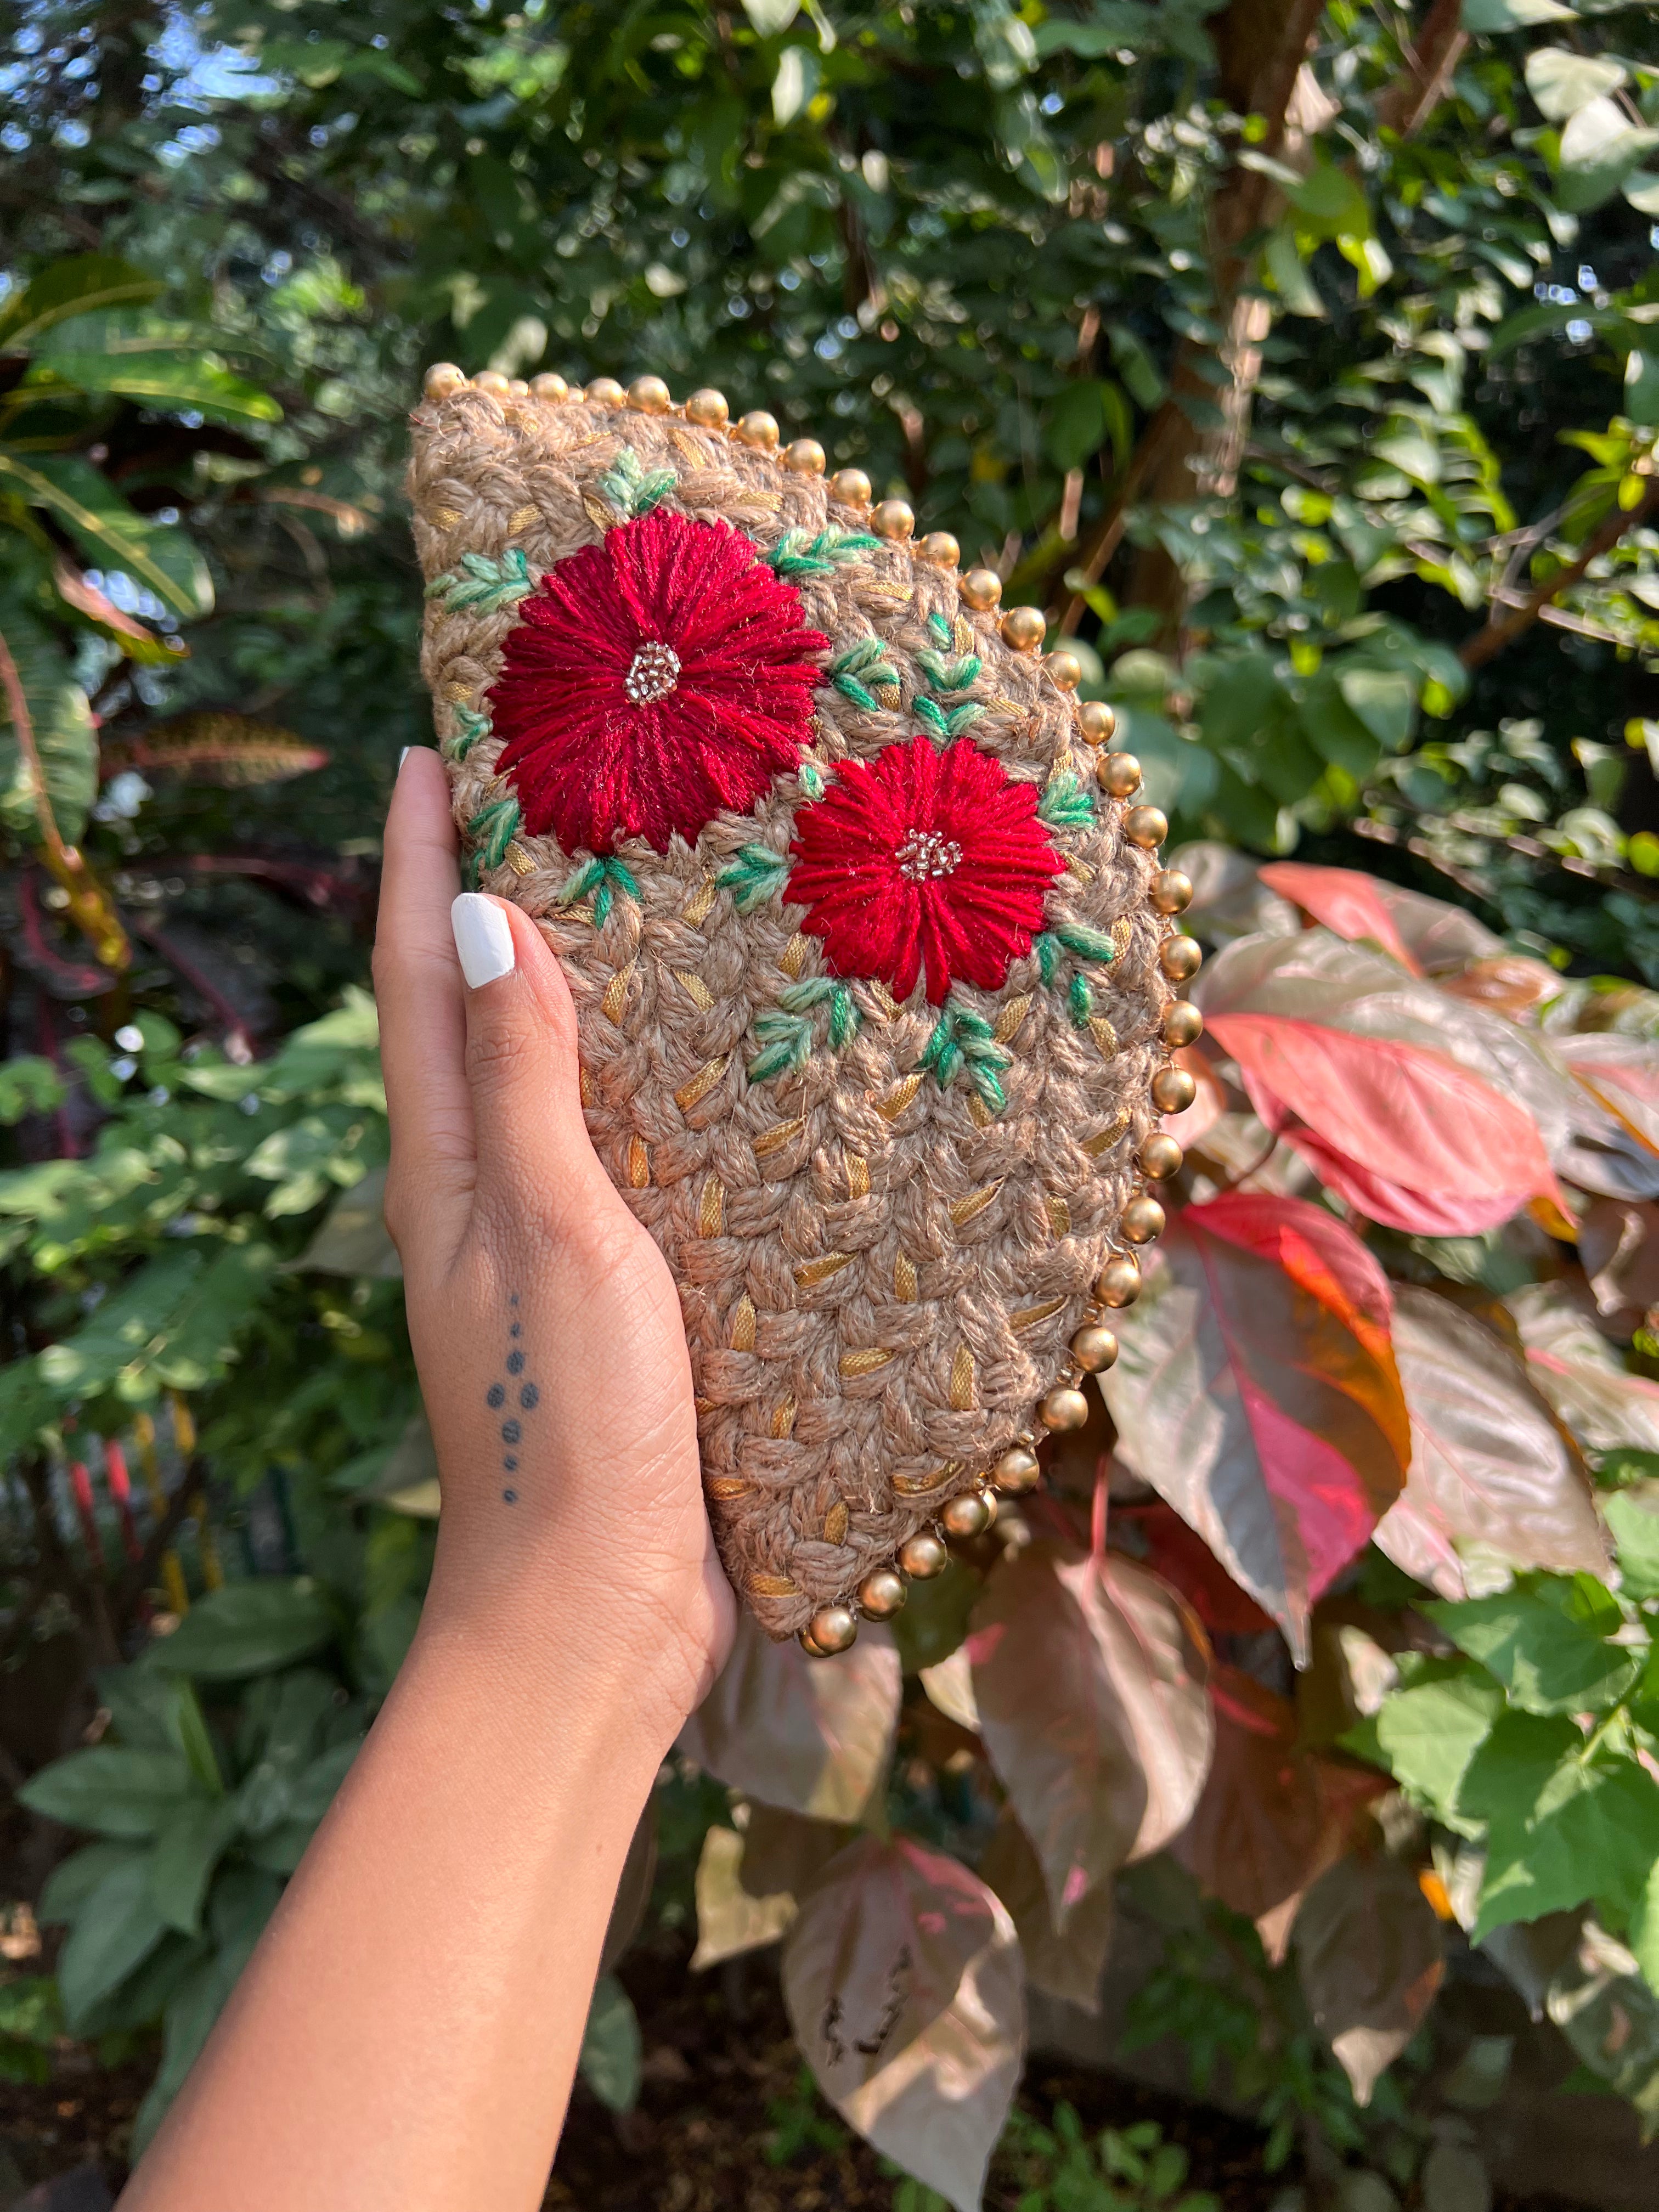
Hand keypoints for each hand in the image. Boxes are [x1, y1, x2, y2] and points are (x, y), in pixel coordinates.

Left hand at [373, 749, 733, 1739]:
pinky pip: (616, 1154)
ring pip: (546, 1083)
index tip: (433, 751)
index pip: (424, 979)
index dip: (423, 864)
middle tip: (544, 794)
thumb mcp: (555, 1233)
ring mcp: (546, 1247)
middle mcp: (483, 1195)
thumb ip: (528, 1084)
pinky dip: (640, 1084)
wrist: (596, 1611)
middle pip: (471, 1016)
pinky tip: (707, 1068)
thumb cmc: (570, 1425)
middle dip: (488, 901)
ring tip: (632, 896)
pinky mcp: (614, 1296)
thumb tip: (495, 921)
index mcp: (448, 1171)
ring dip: (570, 986)